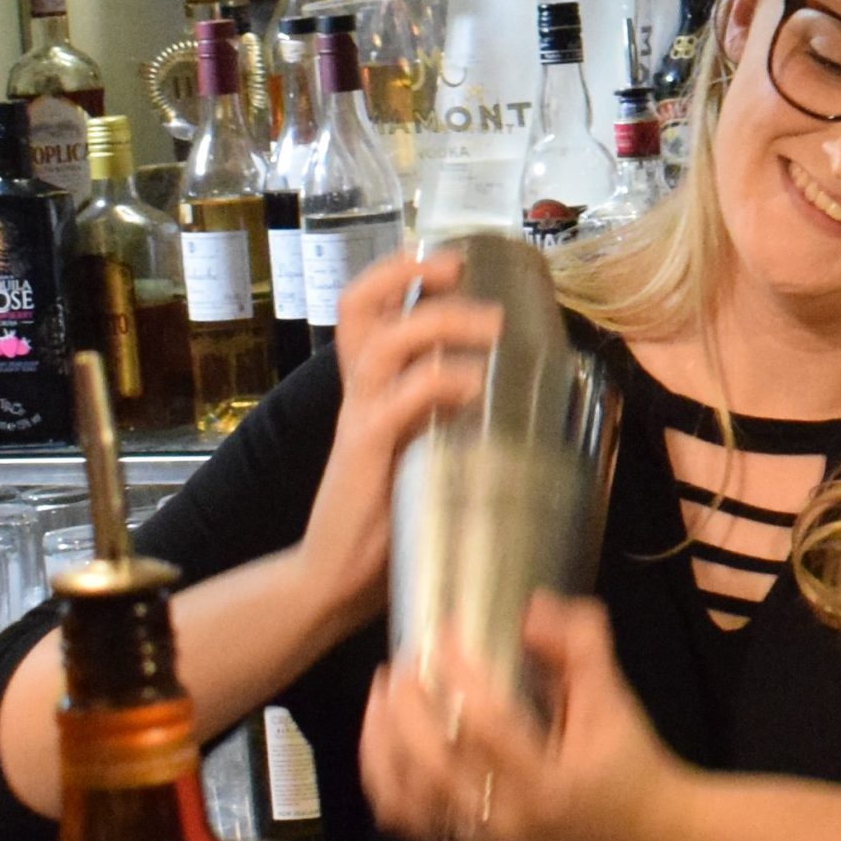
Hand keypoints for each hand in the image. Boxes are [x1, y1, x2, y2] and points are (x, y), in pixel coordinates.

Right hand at [294, 246, 500, 637]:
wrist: (335, 578)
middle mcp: (358, 393)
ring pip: (386, 342)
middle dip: (410, 277)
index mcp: (368, 389)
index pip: (363, 310)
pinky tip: (475, 387)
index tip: (447, 262)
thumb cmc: (385, 520)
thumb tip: (506, 398)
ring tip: (491, 326)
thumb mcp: (418, 453)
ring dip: (442, 323)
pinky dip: (442, 381)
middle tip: (464, 273)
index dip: (395, 274)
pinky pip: (401, 399)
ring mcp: (359, 418)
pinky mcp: (366, 452)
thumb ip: (443, 421)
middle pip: (359, 307)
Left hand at [359, 594, 689, 840]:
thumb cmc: (628, 761)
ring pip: (407, 798)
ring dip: (383, 740)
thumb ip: (579, 645)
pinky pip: (406, 820)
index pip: (489, 724)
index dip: (459, 671)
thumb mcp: (613, 697)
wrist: (646, 833)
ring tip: (383, 692)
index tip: (443, 630)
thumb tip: (531, 608)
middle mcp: (510, 822)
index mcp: (551, 786)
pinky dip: (385, 778)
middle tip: (405, 659)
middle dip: (408, 705)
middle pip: (434, 764)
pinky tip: (383, 738)